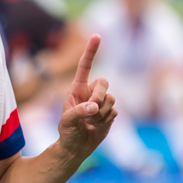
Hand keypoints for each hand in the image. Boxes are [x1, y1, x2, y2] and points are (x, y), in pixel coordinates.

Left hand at [57, 35, 115, 158]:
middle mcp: (91, 92)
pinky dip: (106, 120)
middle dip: (100, 95)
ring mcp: (102, 102)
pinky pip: (115, 111)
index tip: (96, 36)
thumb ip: (79, 112)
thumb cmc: (67, 131)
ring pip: (111, 98)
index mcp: (77, 88)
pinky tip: (97, 126)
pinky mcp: (110, 113)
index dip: (91, 51)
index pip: (85, 66)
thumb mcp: (67, 121)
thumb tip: (93, 106)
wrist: (76, 147)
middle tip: (92, 110)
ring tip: (90, 122)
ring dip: (102, 112)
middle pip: (104, 82)